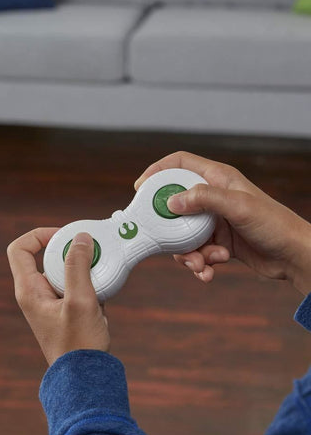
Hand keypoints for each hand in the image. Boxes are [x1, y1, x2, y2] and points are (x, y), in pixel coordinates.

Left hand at [7, 229, 109, 365]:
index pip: (20, 249)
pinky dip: (87, 282)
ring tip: (99, 274)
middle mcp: (35, 293)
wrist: (84, 377)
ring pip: (62, 270)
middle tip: (90, 252)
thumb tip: (80, 238)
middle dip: (69, 251)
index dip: (39, 235)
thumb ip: (78, 267)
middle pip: (44, 256)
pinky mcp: (64, 308)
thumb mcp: (80, 301)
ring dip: (81, 268)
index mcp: (29, 290)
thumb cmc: (78, 346)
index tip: (63, 236)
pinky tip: (102, 292)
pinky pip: (73, 284)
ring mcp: (50, 301)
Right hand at [135, 152, 310, 295]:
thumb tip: (171, 202)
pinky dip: (199, 262)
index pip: (178, 163)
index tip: (140, 188)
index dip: (157, 171)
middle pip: (174, 203)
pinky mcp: (216, 240)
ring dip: (187, 252)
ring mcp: (213, 219)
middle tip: (164, 239)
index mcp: (217, 178)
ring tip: (201, 263)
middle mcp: (212, 196)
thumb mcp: (238, 206)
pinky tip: (210, 271)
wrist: (293, 256)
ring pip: (182, 232)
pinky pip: (195, 250)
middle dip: (168, 226)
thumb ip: (204, 198)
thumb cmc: (274, 224)